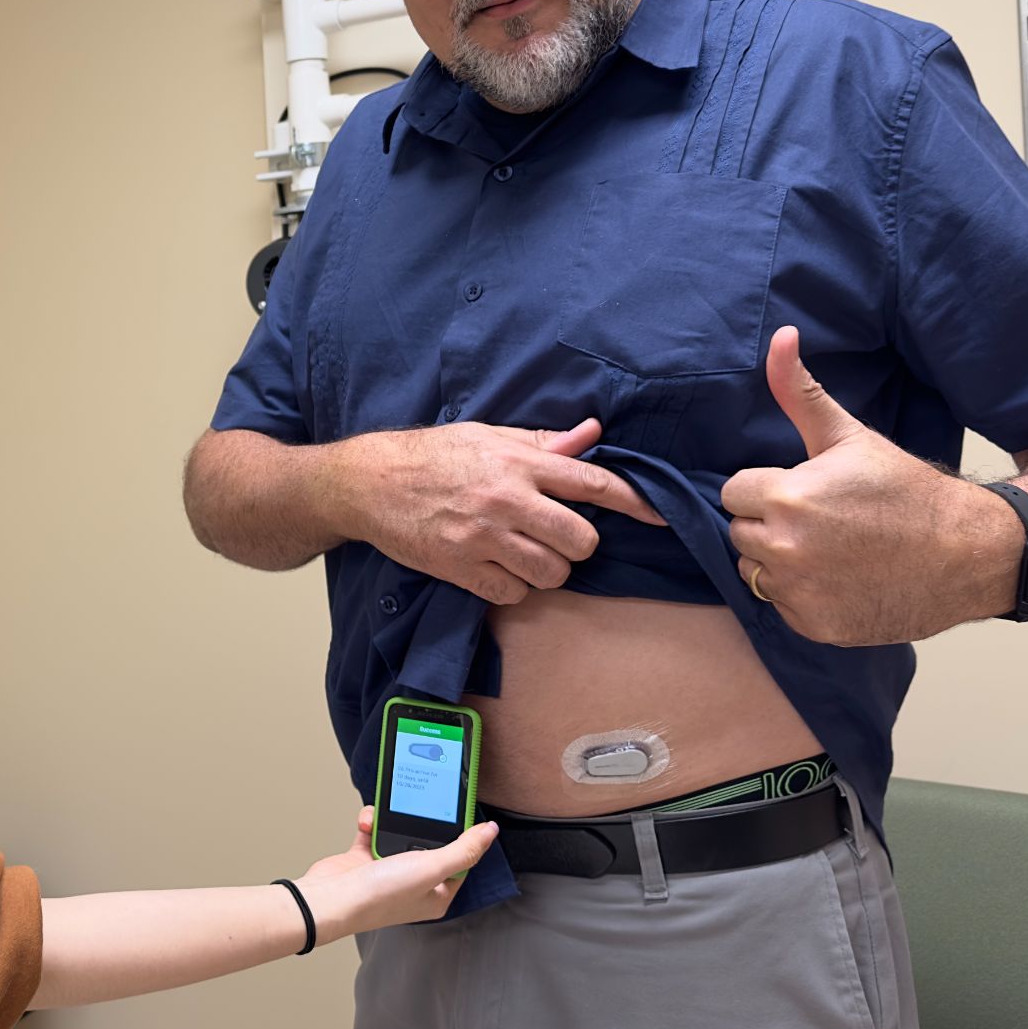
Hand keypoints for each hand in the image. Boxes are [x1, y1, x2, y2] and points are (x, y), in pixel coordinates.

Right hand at [294, 806, 499, 940]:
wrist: (330, 898)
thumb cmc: (379, 895)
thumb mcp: (431, 868)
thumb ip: (464, 850)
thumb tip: (490, 832)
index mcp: (436, 895)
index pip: (461, 862)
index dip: (464, 837)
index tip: (462, 811)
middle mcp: (414, 885)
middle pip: (430, 844)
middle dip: (423, 823)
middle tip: (424, 803)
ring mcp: (389, 871)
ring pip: (400, 834)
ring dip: (392, 820)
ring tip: (388, 814)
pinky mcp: (365, 859)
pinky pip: (375, 831)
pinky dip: (371, 822)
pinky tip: (368, 823)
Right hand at [336, 418, 663, 603]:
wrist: (368, 482)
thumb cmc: (431, 455)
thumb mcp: (486, 435)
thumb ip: (541, 442)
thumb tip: (591, 434)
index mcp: (518, 462)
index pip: (593, 483)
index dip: (633, 503)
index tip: (658, 517)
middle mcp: (506, 499)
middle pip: (581, 540)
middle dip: (578, 545)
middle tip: (556, 537)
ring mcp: (483, 537)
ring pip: (551, 573)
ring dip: (547, 570)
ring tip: (523, 554)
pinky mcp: (461, 569)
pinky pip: (513, 594)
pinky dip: (512, 588)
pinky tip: (495, 568)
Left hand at [722, 326, 1021, 644]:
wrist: (969, 553)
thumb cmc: (907, 491)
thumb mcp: (850, 437)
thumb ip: (800, 392)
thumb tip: (780, 336)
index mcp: (787, 498)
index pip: (734, 492)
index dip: (768, 488)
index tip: (807, 490)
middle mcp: (786, 549)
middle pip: (739, 532)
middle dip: (770, 523)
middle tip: (823, 520)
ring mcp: (800, 593)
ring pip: (754, 571)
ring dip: (779, 561)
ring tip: (830, 549)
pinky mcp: (814, 626)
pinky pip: (781, 606)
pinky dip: (802, 597)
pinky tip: (840, 580)